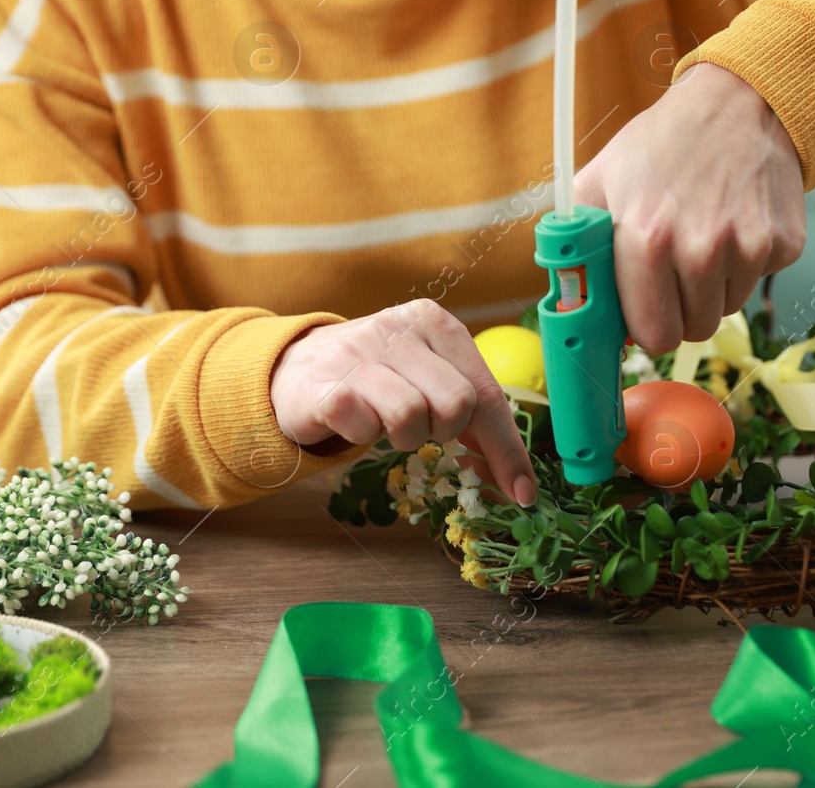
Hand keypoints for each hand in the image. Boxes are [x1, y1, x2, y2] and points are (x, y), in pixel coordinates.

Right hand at [269, 298, 538, 505]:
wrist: (293, 368)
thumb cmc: (376, 378)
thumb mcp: (426, 376)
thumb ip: (470, 411)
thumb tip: (515, 478)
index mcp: (433, 322)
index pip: (485, 391)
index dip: (507, 448)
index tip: (521, 492)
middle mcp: (396, 328)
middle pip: (457, 403)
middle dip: (446, 431)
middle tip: (422, 429)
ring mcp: (357, 354)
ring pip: (411, 416)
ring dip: (402, 437)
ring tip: (383, 422)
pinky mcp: (323, 384)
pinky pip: (362, 427)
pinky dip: (362, 436)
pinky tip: (353, 421)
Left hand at [572, 62, 806, 352]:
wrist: (738, 102)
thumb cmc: (662, 143)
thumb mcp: (599, 180)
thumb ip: (577, 244)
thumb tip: (572, 301)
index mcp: (646, 238)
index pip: (652, 334)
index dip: (647, 323)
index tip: (646, 305)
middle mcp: (700, 247)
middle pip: (694, 331)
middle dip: (681, 309)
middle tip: (675, 267)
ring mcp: (749, 246)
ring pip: (727, 309)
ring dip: (714, 285)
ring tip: (704, 232)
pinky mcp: (786, 242)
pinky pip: (760, 282)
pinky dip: (746, 262)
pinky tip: (735, 220)